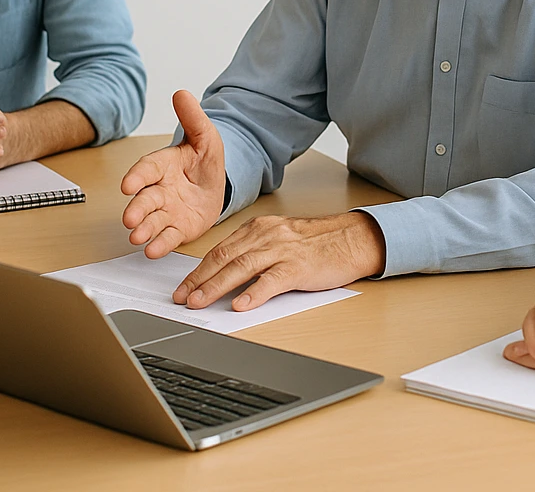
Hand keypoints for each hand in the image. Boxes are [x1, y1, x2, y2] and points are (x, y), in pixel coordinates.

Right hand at [120, 90, 226, 257]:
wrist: (217, 186)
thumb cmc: (204, 162)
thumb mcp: (205, 137)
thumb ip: (193, 118)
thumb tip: (181, 93)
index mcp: (163, 166)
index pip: (147, 169)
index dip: (137, 176)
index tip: (127, 184)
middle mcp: (160, 190)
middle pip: (145, 199)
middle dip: (137, 209)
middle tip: (129, 219)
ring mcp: (167, 211)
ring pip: (152, 221)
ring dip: (144, 229)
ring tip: (137, 237)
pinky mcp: (177, 229)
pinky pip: (168, 237)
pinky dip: (160, 244)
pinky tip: (153, 250)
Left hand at [172, 212, 385, 311]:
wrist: (351, 239)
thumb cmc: (316, 244)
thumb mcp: (278, 240)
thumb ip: (253, 253)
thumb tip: (224, 278)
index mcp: (258, 229)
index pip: (219, 250)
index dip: (198, 270)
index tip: (183, 287)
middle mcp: (266, 236)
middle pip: (224, 258)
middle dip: (199, 280)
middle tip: (182, 298)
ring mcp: (282, 250)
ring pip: (241, 268)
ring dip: (216, 287)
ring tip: (200, 302)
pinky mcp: (298, 267)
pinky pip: (272, 280)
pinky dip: (254, 293)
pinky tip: (240, 305)